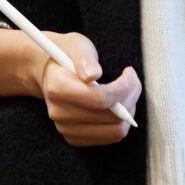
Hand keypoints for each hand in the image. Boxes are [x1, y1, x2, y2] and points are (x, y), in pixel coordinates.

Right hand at [35, 32, 141, 146]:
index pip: (98, 99)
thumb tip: (93, 75)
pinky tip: (117, 105)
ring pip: (113, 132)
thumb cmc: (68, 55)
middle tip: (132, 81)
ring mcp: (66, 129)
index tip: (129, 73)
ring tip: (126, 93)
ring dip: (128, 112)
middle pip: (109, 118)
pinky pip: (108, 138)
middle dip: (129, 98)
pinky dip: (119, 122)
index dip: (122, 88)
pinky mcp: (75, 137)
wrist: (52, 72)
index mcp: (57, 88)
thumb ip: (85, 60)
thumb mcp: (77, 47)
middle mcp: (59, 113)